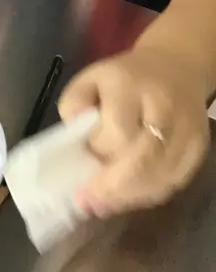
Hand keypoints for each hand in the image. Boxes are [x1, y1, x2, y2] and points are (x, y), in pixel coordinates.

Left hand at [58, 47, 209, 216]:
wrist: (174, 67)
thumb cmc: (123, 78)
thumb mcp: (89, 79)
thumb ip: (74, 104)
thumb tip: (74, 136)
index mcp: (129, 84)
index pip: (117, 129)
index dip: (98, 150)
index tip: (80, 162)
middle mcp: (162, 105)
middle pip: (144, 158)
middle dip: (114, 187)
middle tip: (88, 202)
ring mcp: (186, 128)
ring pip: (161, 175)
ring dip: (130, 195)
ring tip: (103, 204)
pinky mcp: (199, 146)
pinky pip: (175, 180)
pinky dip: (150, 193)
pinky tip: (129, 196)